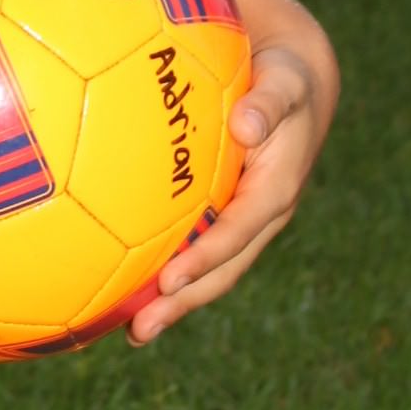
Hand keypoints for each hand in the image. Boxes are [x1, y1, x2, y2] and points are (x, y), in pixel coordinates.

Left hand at [127, 26, 335, 345]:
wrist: (294, 84)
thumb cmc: (285, 79)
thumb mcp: (286, 84)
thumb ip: (269, 102)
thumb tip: (246, 124)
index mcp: (274, 191)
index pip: (237, 233)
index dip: (205, 259)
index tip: (170, 281)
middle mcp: (257, 217)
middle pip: (220, 270)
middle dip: (182, 302)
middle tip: (140, 330)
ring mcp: (239, 221)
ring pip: (205, 269)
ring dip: (169, 300)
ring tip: (127, 330)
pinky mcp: (220, 214)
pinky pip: (189, 246)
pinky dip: (159, 268)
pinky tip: (116, 282)